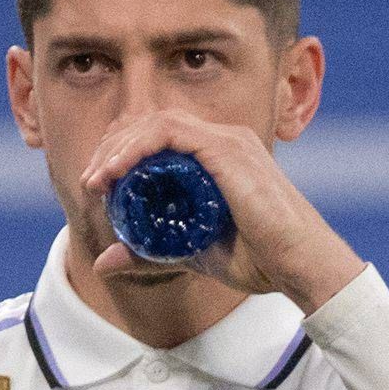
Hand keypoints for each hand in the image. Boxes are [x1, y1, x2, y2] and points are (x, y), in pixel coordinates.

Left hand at [79, 111, 365, 311]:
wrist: (299, 266)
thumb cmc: (258, 260)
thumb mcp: (188, 254)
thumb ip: (148, 252)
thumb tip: (101, 263)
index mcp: (217, 155)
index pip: (157, 136)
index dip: (120, 153)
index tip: (96, 185)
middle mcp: (222, 138)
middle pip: (151, 123)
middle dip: (112, 147)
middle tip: (89, 181)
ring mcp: (226, 139)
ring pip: (155, 123)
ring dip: (118, 147)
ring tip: (96, 178)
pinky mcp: (227, 148)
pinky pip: (169, 133)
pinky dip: (136, 148)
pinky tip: (116, 173)